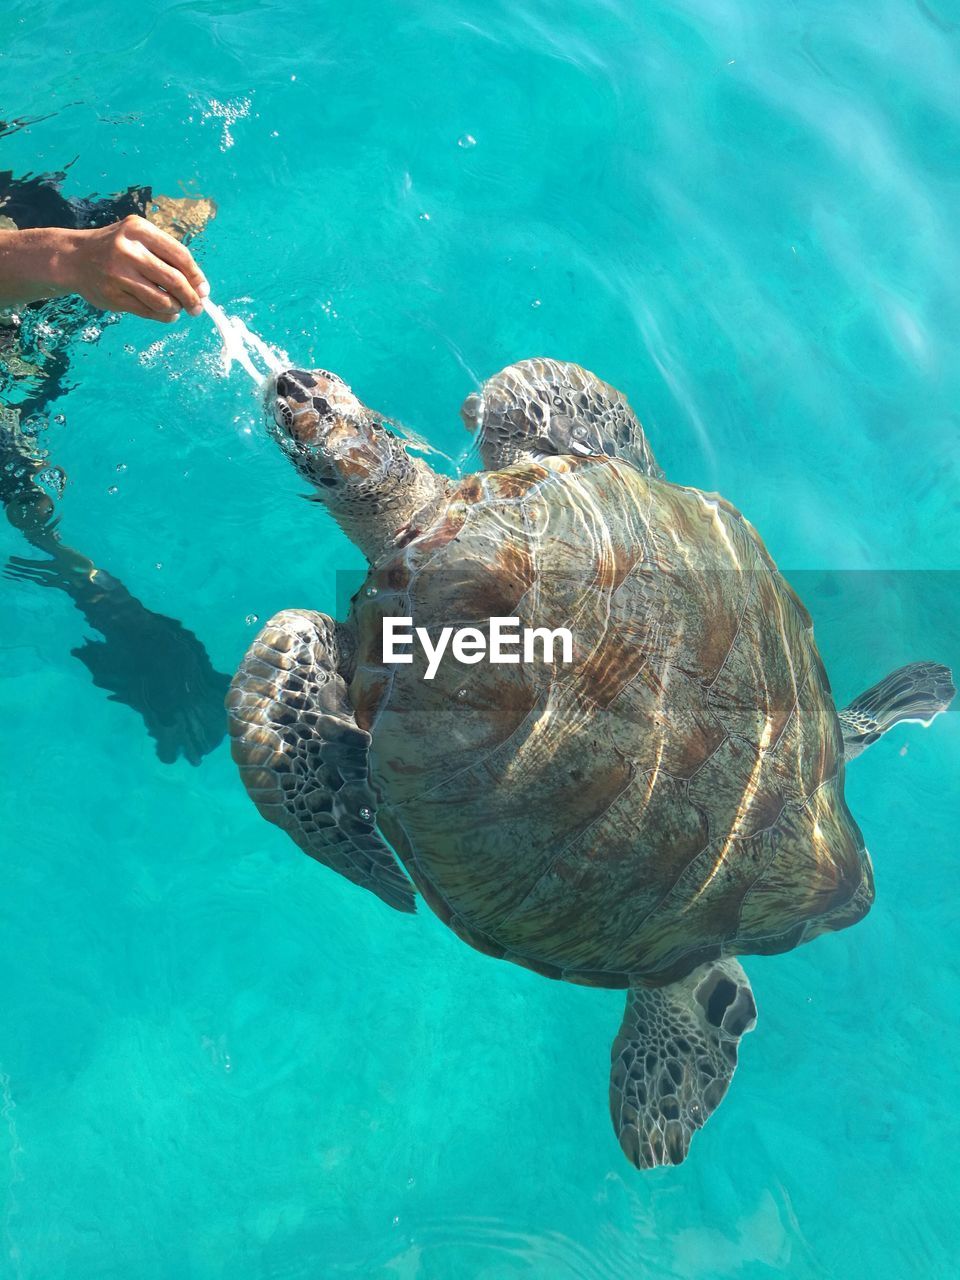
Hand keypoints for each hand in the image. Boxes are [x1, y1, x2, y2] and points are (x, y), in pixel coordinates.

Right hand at [0, 216, 209, 319]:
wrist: (74, 258)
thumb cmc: (117, 249)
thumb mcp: (139, 238)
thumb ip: (168, 257)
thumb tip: (200, 288)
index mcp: (139, 229)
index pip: (180, 256)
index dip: (197, 276)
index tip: (204, 290)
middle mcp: (128, 250)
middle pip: (174, 280)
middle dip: (191, 298)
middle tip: (197, 308)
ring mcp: (118, 274)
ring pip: (162, 300)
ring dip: (176, 308)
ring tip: (177, 308)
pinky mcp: (112, 296)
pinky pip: (148, 312)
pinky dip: (163, 316)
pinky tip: (166, 314)